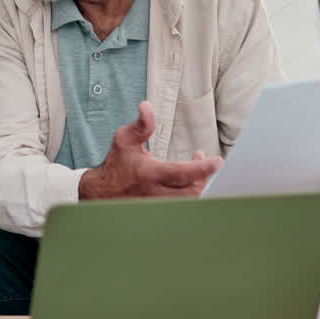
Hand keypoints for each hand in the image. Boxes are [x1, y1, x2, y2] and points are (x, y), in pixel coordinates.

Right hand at [78, 101, 223, 199]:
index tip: (217, 161)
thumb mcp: (124, 139)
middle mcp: (155, 193)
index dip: (202, 168)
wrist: (102, 192)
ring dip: (200, 185)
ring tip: (199, 170)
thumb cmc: (116, 163)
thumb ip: (140, 124)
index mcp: (149, 174)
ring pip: (190, 201)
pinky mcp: (162, 212)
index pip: (181, 173)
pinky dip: (192, 194)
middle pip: (192, 191)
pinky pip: (184, 206)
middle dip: (205, 176)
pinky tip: (191, 182)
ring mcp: (159, 206)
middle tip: (206, 161)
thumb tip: (147, 106)